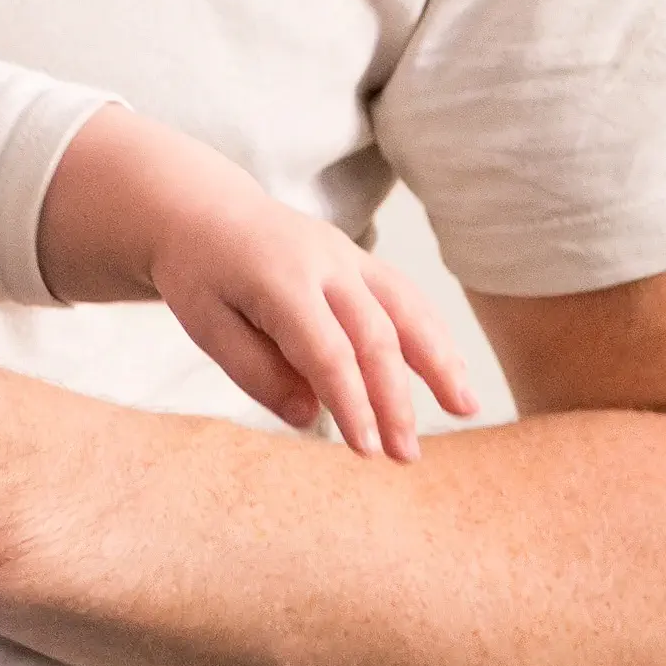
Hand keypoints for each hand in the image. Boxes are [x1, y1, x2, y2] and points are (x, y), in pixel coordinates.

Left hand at [40, 106, 477, 460]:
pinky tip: (452, 373)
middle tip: (406, 456)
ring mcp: (349, 256)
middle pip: (375, 335)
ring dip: (440, 360)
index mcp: (280, 279)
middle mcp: (324, 262)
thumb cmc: (200, 273)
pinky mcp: (361, 260)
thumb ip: (255, 370)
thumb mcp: (204, 323)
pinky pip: (406, 297)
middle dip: (396, 399)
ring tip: (465, 408)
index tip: (368, 449)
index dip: (352, 402)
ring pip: (406, 308)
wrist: (204, 209)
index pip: (326, 351)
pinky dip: (434, 335)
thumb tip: (308, 417)